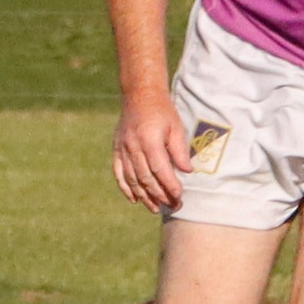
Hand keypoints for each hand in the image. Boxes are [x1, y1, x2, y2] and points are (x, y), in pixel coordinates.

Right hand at [112, 90, 191, 211]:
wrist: (140, 94)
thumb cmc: (162, 111)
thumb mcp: (176, 127)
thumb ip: (180, 151)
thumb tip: (187, 172)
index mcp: (149, 139)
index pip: (160, 169)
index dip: (169, 185)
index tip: (179, 196)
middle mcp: (133, 146)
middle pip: (146, 177)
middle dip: (160, 195)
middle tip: (173, 206)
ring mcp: (123, 148)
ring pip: (132, 178)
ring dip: (144, 196)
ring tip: (156, 208)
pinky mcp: (117, 149)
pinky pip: (119, 173)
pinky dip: (126, 188)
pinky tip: (134, 199)